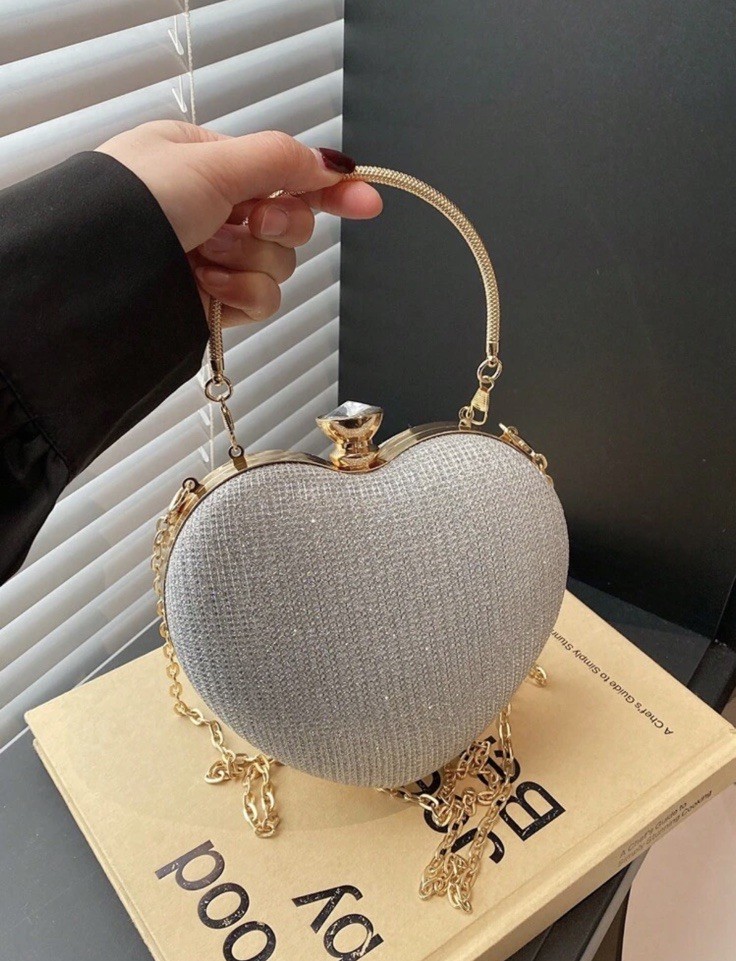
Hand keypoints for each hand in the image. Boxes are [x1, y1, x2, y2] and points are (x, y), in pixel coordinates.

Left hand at [97, 121, 381, 326]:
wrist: (96, 275)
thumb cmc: (133, 206)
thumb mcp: (210, 163)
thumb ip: (278, 160)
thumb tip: (325, 164)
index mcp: (207, 162)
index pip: (285, 171)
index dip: (329, 186)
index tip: (368, 198)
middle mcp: (214, 209)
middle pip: (290, 222)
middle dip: (275, 224)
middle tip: (247, 220)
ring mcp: (216, 256)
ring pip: (279, 264)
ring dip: (249, 259)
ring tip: (206, 255)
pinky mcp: (215, 300)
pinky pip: (262, 299)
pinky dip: (240, 292)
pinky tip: (207, 284)